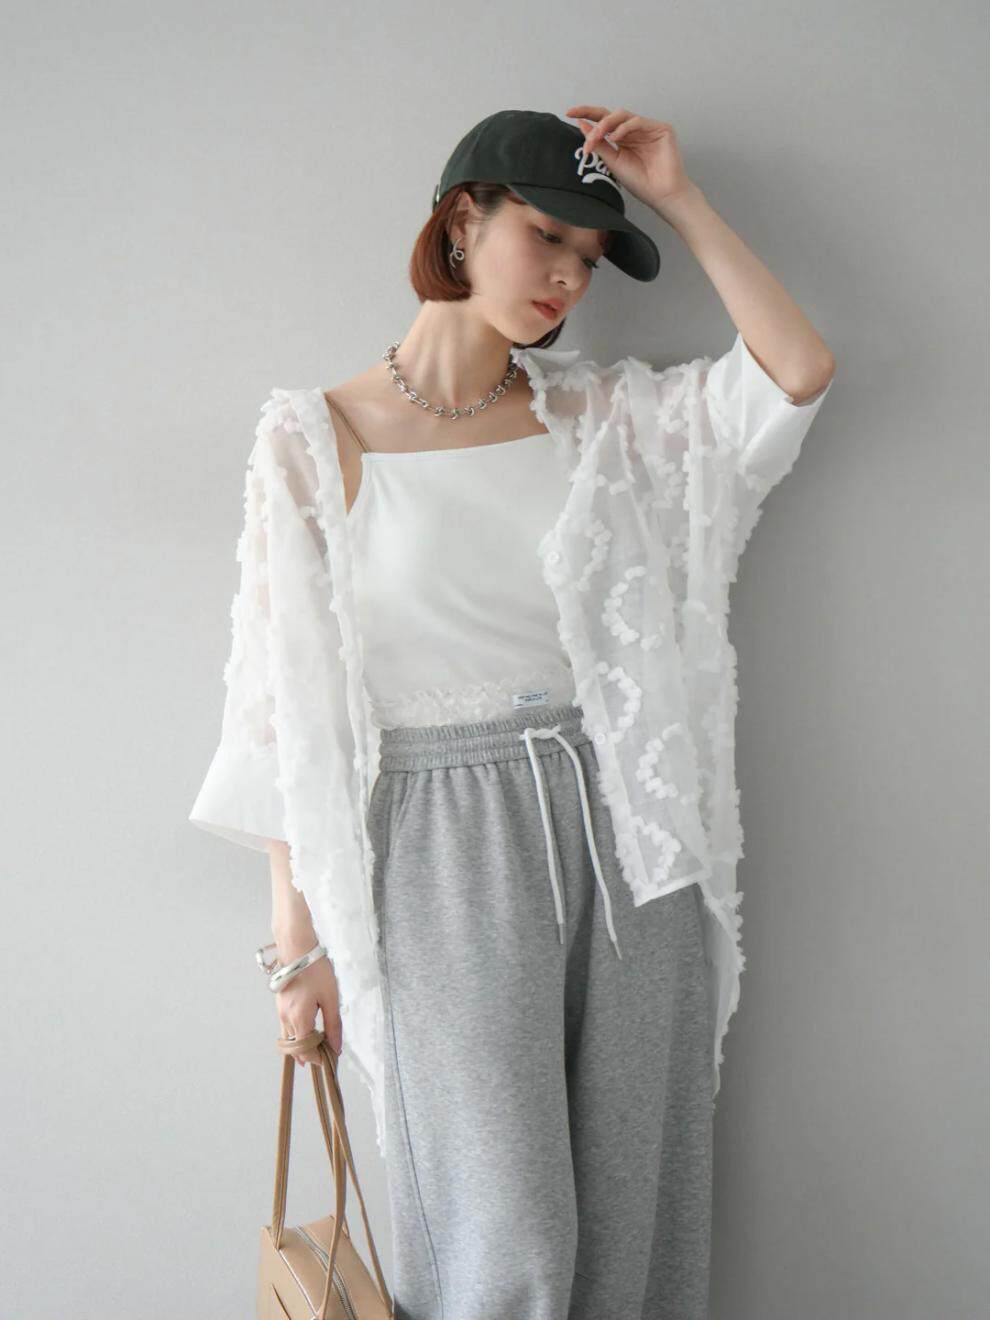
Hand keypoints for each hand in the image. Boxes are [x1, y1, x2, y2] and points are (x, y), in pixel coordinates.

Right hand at [274, 934, 342, 1066]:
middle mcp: (286, 1018)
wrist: (296, 948)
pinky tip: (309, 1027)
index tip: (329, 1059)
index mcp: (299, 1019)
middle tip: (326, 1051)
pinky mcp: (280, 1004)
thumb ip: (333, 1024)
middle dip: (310, 1053)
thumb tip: (335, 1046)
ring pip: (290, 1038)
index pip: (305, 1051)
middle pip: (295, 1048)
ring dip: (303, 1044)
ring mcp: (280, 1011)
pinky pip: (287, 1026)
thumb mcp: (331, 998)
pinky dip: (297, 1033)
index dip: (317, 1059)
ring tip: (320, 1040)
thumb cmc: (316, 971)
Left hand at [564, 105, 694, 211]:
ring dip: (606, 124)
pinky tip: (615, 138)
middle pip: (611, 115)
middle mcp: (635, 131)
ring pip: (623, 115)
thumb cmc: (640, 182)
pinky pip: (638, 121)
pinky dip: (624, 128)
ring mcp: (648, 128)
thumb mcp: (613, 162)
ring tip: (597, 137)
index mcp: (623, 139)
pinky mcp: (661, 129)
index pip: (603, 122)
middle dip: (594, 119)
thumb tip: (582, 124)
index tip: (568, 112)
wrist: (661, 194)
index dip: (587, 114)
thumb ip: (599, 144)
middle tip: (581, 126)